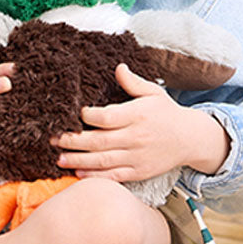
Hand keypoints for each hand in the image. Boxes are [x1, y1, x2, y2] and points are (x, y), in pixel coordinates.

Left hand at [51, 63, 229, 182]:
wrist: (191, 139)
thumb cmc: (167, 113)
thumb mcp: (153, 92)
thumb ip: (133, 82)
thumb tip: (117, 67)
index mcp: (137, 115)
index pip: (106, 117)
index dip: (87, 116)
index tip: (72, 113)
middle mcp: (136, 137)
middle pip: (99, 141)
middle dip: (73, 140)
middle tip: (51, 138)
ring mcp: (136, 157)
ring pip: (102, 161)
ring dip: (78, 160)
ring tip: (57, 158)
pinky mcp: (138, 172)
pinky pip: (113, 176)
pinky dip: (94, 177)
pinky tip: (77, 173)